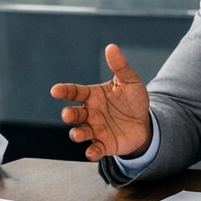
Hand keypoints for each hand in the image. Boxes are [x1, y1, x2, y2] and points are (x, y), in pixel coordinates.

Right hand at [50, 43, 151, 160]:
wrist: (145, 123)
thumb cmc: (133, 100)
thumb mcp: (130, 82)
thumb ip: (120, 66)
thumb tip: (111, 47)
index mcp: (93, 96)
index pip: (75, 92)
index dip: (64, 91)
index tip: (55, 91)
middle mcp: (90, 113)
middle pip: (73, 113)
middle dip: (69, 114)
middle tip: (68, 114)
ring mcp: (95, 130)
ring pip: (80, 132)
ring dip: (77, 134)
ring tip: (79, 134)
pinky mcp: (104, 145)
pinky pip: (95, 150)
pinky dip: (92, 152)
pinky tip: (91, 153)